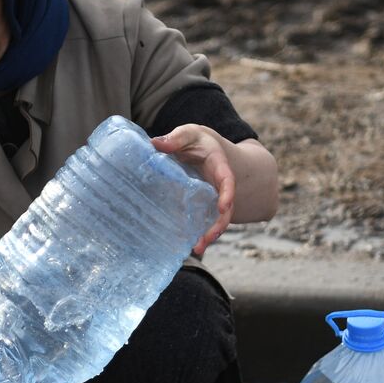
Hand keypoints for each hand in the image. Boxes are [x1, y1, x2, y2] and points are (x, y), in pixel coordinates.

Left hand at [151, 124, 234, 254]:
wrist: (204, 148)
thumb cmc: (197, 141)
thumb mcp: (189, 133)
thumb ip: (176, 138)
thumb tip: (156, 143)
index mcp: (219, 166)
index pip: (227, 180)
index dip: (228, 193)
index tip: (224, 207)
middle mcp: (219, 186)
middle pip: (226, 208)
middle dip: (219, 225)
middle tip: (207, 239)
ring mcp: (213, 198)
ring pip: (216, 219)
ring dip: (209, 234)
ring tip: (198, 249)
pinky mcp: (204, 206)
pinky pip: (205, 221)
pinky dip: (199, 233)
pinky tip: (191, 246)